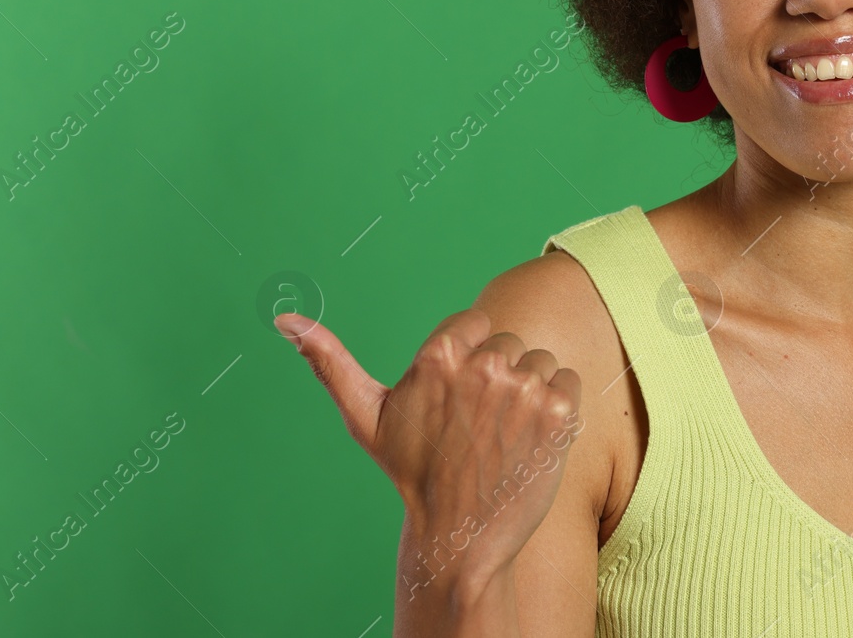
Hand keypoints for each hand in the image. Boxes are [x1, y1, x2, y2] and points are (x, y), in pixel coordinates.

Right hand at [275, 308, 582, 580]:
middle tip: (478, 425)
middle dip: (497, 377)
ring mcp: (524, 387)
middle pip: (507, 343)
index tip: (456, 400)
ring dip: (528, 393)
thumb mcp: (366, 417)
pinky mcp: (560, 411)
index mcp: (439, 353)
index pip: (475, 322)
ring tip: (503, 435)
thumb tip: (284, 318)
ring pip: (539, 361)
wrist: (461, 535)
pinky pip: (568, 381)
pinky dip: (558, 407)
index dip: (468, 359)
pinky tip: (531, 438)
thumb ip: (329, 361)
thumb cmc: (413, 473)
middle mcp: (483, 363)